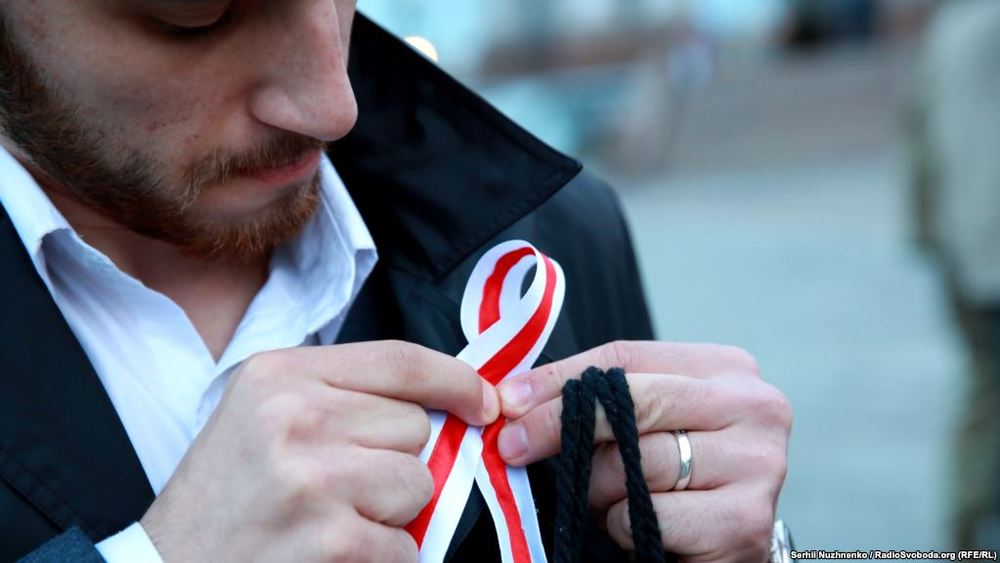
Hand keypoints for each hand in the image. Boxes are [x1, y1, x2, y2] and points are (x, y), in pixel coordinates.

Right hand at [140, 340, 498, 562]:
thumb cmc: (225, 498)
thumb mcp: (263, 416)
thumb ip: (341, 398)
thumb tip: (443, 404)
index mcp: (280, 375)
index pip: (399, 360)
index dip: (455, 380)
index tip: (483, 401)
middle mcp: (295, 416)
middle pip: (415, 427)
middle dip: (396, 462)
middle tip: (337, 487)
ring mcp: (314, 478)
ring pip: (419, 483)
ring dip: (392, 513)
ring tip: (331, 520)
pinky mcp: (333, 538)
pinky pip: (407, 544)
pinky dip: (382, 558)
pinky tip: (330, 555)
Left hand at [497, 341, 790, 562]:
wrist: (731, 539)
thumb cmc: (681, 475)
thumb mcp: (644, 423)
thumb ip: (595, 398)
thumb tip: (514, 396)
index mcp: (728, 368)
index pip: (627, 357)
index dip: (560, 378)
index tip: (509, 399)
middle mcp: (755, 407)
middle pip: (632, 402)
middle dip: (561, 425)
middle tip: (515, 445)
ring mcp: (758, 464)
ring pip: (636, 463)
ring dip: (601, 488)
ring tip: (611, 498)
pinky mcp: (745, 521)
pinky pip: (649, 515)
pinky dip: (624, 525)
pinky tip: (641, 529)